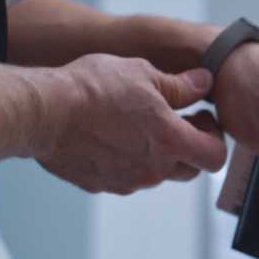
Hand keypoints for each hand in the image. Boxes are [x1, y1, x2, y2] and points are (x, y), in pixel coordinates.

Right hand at [37, 55, 228, 193]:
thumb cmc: (92, 89)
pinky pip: (126, 177)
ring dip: (157, 154)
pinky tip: (110, 135)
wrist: (43, 111)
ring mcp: (126, 181)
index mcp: (170, 141)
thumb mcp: (143, 74)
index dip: (215, 138)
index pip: (215, 157)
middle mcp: (152, 169)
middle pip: (189, 169)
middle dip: (188, 146)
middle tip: (174, 120)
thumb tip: (204, 83)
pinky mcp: (102, 185)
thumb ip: (181, 85)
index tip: (201, 119)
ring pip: (156, 173)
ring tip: (136, 123)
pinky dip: (127, 160)